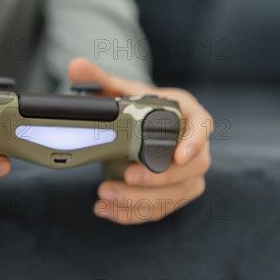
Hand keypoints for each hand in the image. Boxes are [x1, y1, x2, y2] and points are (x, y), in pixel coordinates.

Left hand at [68, 58, 212, 223]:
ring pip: (178, 194)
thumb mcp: (119, 91)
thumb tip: (76, 65)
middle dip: (160, 178)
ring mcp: (188, 174)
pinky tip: (107, 211)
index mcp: (188, 114)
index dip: (194, 142)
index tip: (178, 155)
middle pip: (193, 168)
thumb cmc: (136, 106)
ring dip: (142, 200)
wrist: (139, 127)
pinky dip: (133, 214)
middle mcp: (195, 146)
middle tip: (127, 176)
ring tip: (106, 196)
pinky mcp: (174, 194)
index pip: (202, 127)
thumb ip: (100, 80)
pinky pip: (161, 210)